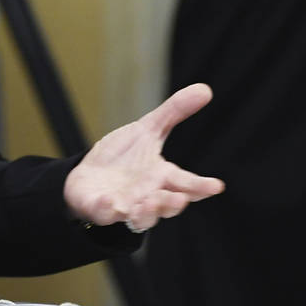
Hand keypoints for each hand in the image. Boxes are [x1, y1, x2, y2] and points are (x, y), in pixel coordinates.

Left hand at [64, 83, 224, 231]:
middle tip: (181, 198)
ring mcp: (126, 205)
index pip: (186, 183)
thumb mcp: (147, 130)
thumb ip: (173, 113)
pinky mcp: (102, 210)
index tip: (216, 185)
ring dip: (147, 212)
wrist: (89, 177)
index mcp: (161, 176)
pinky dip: (108, 210)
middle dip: (173, 203)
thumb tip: (205, 88)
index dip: (201, 186)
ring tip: (148, 202)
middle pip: (166, 204)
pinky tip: (110, 203)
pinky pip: (106, 214)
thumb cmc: (124, 157)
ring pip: (142, 217)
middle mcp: (148, 195)